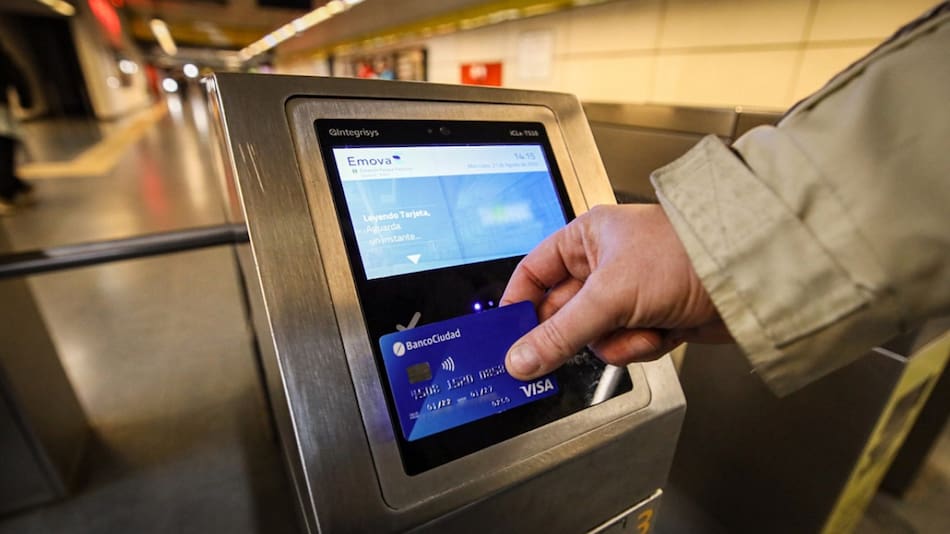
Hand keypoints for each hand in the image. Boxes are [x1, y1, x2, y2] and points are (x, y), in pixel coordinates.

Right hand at [502, 204, 731, 379]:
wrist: (748, 278)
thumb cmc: (683, 256)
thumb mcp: (609, 295)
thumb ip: (560, 333)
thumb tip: (520, 358)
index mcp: (587, 239)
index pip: (534, 273)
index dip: (518, 304)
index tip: (507, 334)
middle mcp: (605, 263)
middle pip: (563, 311)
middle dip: (573, 332)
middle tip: (559, 352)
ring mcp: (629, 293)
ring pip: (595, 335)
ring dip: (615, 339)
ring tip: (639, 326)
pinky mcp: (652, 318)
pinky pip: (625, 345)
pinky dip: (640, 345)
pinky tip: (661, 331)